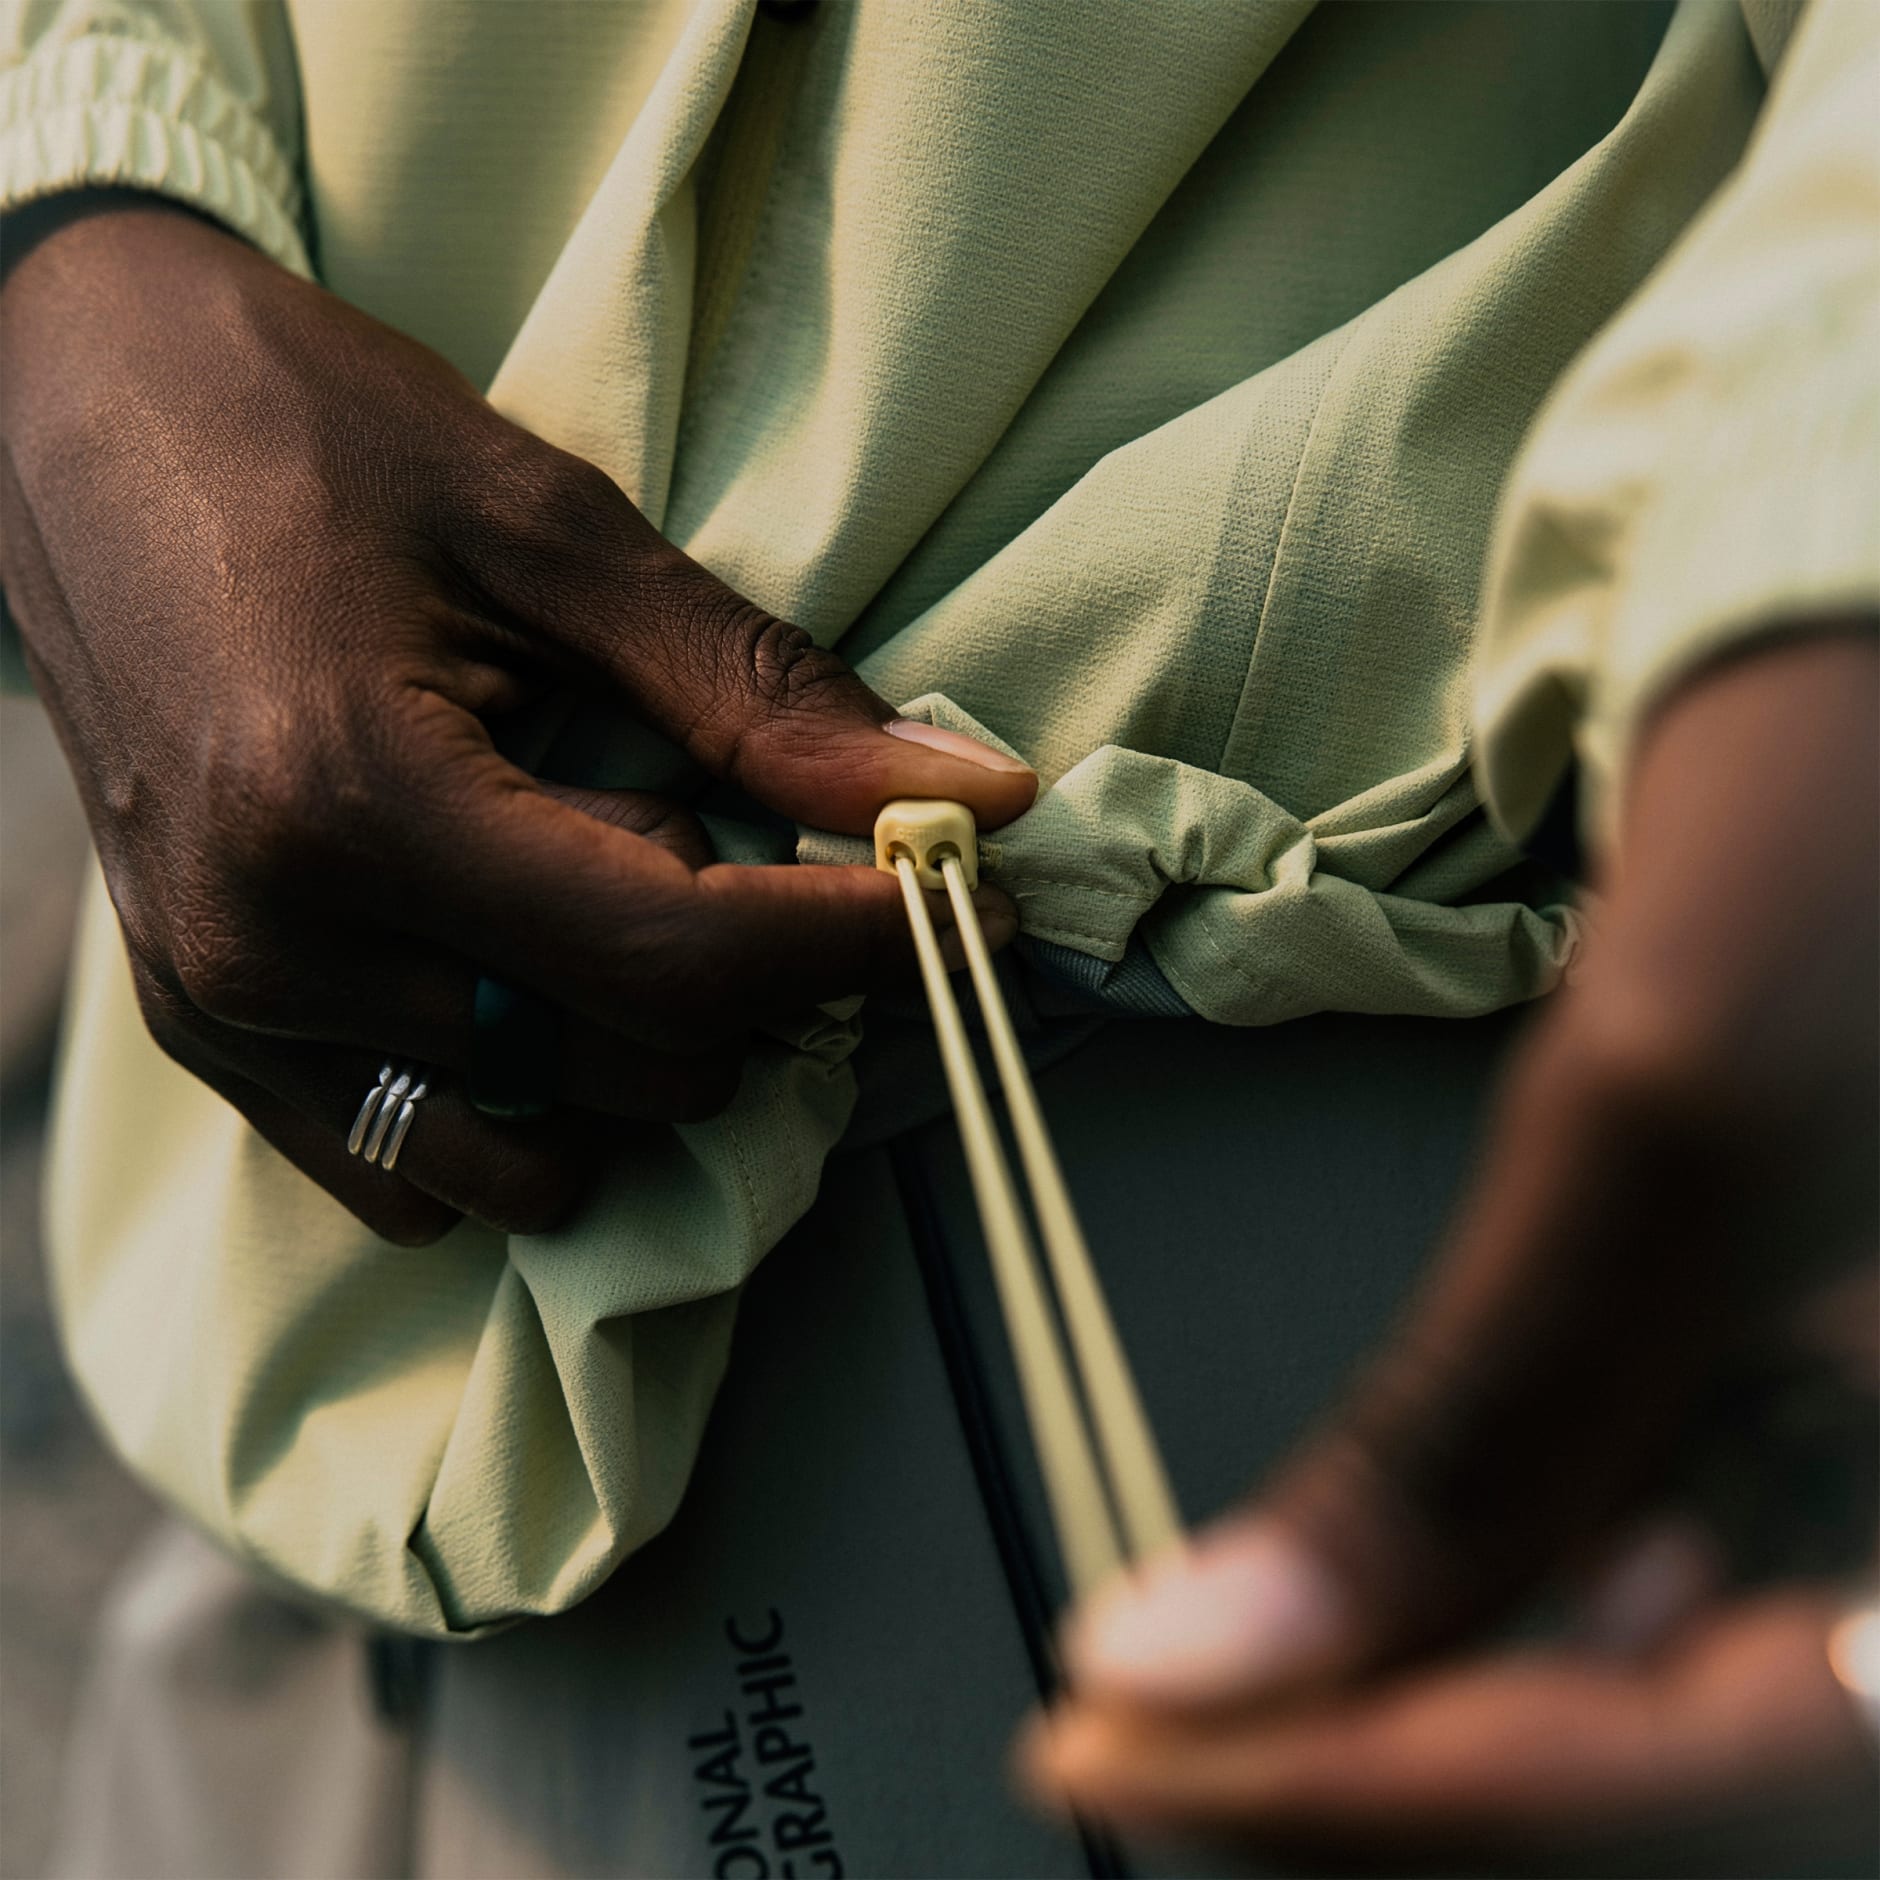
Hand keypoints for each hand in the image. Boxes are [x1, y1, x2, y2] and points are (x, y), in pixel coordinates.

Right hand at [0, 195, 1034, 1243]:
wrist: (77, 411)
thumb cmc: (315, 435)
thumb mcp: (556, 533)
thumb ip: (760, 693)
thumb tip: (971, 791)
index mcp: (351, 801)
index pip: (673, 959)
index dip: (848, 943)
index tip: (956, 901)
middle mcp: (274, 946)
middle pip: (625, 1066)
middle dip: (751, 981)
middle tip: (760, 847)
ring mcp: (227, 1009)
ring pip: (534, 1152)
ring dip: (640, 1055)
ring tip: (622, 890)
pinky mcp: (203, 1030)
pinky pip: (416, 1172)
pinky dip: (523, 1105)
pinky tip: (527, 966)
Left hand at [1022, 632, 1877, 1870]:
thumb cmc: (1848, 838)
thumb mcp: (1664, 1128)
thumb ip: (1466, 1430)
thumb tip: (1204, 1668)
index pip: (1655, 1769)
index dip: (1359, 1794)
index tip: (1111, 1753)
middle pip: (1625, 1754)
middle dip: (1352, 1756)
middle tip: (1119, 1725)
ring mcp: (1855, 1459)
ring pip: (1612, 1669)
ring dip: (1390, 1676)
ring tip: (1193, 1661)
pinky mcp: (1791, 1387)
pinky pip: (1624, 1545)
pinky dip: (1458, 1569)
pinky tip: (1354, 1559)